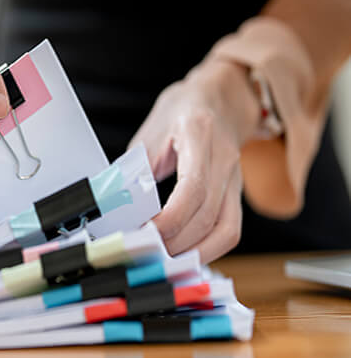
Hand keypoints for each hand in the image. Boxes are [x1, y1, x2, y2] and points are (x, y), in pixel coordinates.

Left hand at [128, 60, 260, 262]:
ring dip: (195, 253)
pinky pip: (229, 229)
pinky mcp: (237, 193)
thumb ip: (137, 168)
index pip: (193, 188)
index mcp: (199, 134)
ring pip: (227, 230)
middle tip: (147, 252)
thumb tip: (119, 208)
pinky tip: (185, 252)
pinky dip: (208, 248)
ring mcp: (236, 178)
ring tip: (165, 259)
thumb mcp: (151, 132)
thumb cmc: (181, 112)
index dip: (170, 219)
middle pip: (208, 216)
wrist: (220, 98)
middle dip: (176, 242)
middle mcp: (225, 159)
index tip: (145, 232)